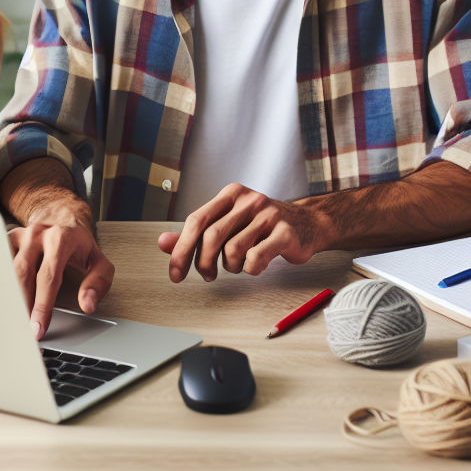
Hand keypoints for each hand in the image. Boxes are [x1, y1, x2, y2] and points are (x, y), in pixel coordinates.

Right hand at [8, 205, 114, 340]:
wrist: (63, 218)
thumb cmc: (79, 245)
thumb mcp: (98, 261)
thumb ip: (98, 283)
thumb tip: (87, 304)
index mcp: (61, 239)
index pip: (49, 277)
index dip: (42, 305)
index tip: (38, 328)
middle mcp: (38, 234)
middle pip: (23, 274)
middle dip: (21, 305)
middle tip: (21, 330)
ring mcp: (21, 235)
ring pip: (6, 269)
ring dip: (7, 296)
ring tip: (10, 319)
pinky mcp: (8, 239)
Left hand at [157, 183, 332, 282]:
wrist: (307, 224)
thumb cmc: (263, 226)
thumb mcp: (228, 224)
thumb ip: (196, 234)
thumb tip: (163, 243)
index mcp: (231, 194)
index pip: (196, 220)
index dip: (181, 249)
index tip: (175, 273)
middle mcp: (249, 200)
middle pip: (211, 236)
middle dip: (202, 263)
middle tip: (206, 276)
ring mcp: (268, 215)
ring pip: (233, 251)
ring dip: (231, 267)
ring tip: (238, 264)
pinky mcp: (285, 233)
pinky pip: (255, 259)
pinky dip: (251, 269)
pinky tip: (257, 264)